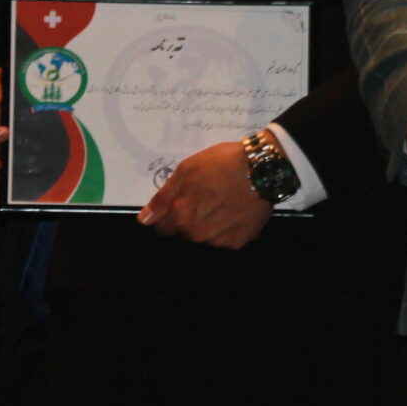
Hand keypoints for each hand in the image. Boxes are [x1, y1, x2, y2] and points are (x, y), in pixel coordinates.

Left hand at [140, 140, 271, 248]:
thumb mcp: (186, 171)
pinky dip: (227, 227)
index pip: (163, 228)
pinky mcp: (239, 241)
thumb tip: (144, 220)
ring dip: (208, 223)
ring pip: (205, 235)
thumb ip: (162, 198)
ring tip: (222, 201)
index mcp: (181, 217)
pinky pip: (225, 238)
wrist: (261, 168)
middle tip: (205, 195)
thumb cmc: (220, 164)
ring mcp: (220, 241)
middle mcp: (198, 235)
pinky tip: (235, 209)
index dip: (168, 214)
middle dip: (189, 217)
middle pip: (185, 232)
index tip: (180, 200)